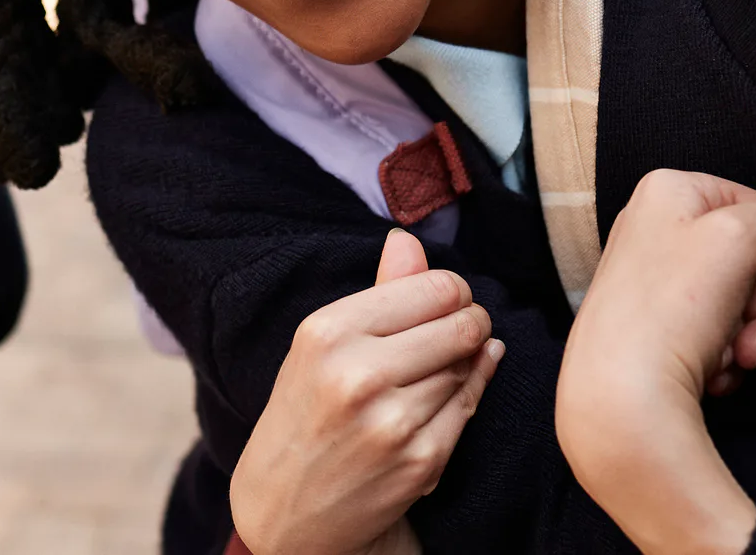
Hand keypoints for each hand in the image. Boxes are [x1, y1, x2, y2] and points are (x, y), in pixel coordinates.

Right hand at [229, 231, 501, 554]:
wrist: (285, 515)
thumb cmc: (306, 416)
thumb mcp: (322, 347)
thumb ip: (378, 292)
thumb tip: (409, 239)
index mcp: (328, 334)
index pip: (436, 287)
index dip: (452, 293)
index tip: (444, 303)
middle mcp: (358, 376)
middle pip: (463, 323)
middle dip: (470, 323)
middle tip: (457, 332)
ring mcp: (392, 423)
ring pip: (468, 365)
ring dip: (464, 364)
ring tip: (433, 373)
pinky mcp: (421, 461)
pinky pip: (470, 407)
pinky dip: (469, 396)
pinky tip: (446, 398)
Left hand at [558, 169, 755, 554]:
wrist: (625, 398)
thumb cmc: (675, 307)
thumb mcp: (739, 233)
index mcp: (669, 191)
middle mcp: (655, 231)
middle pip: (750, 259)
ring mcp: (653, 284)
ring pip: (738, 302)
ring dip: (749, 337)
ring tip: (731, 362)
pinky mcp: (654, 331)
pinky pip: (714, 335)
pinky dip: (724, 357)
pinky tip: (709, 375)